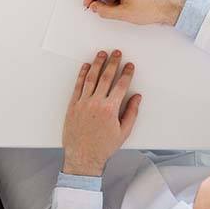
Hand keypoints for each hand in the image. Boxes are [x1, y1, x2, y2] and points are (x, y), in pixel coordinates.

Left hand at [62, 50, 141, 175]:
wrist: (83, 156)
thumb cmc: (104, 146)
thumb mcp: (123, 132)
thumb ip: (131, 113)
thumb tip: (137, 98)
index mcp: (110, 109)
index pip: (121, 86)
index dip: (126, 73)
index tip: (129, 65)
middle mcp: (96, 103)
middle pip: (106, 77)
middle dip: (113, 63)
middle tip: (117, 52)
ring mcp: (83, 102)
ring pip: (91, 78)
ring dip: (97, 64)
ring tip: (101, 54)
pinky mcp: (73, 105)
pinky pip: (78, 86)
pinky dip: (82, 74)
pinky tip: (85, 66)